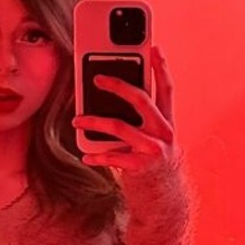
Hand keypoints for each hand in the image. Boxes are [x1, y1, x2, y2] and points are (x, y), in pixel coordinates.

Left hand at [73, 45, 176, 172]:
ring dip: (95, 122)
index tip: (154, 48)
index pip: (166, 89)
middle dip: (119, 86)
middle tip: (97, 79)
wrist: (163, 196)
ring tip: (77, 120)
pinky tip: (86, 156)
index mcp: (167, 121)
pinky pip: (113, 157)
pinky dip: (97, 157)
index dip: (161, 68)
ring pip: (120, 127)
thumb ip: (141, 116)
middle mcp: (164, 133)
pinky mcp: (141, 167)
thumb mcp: (153, 135)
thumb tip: (113, 92)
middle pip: (142, 100)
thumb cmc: (152, 159)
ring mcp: (153, 150)